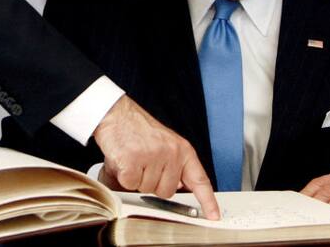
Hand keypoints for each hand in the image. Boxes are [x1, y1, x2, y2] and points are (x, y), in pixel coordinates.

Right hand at [92, 95, 220, 219]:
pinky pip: (130, 185)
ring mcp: (153, 156)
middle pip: (166, 192)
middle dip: (153, 184)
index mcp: (182, 150)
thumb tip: (177, 189)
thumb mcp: (164, 145)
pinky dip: (123, 178)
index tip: (213, 215)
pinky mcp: (133, 161)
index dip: (207, 201)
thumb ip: (173, 167)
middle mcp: (171, 153)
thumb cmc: (137, 131)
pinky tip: (123, 161)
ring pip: (147, 189)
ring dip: (136, 180)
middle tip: (143, 165)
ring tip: (132, 159)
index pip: (199, 180)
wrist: (115, 114)